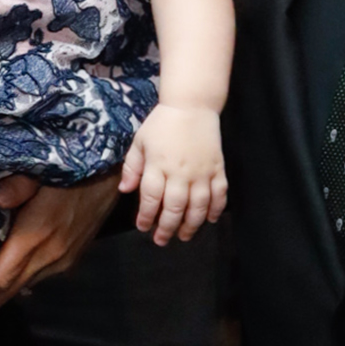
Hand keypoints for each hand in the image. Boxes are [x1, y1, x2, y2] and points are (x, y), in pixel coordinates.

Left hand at [0, 167, 117, 304]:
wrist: (111, 175)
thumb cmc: (73, 170)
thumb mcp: (40, 169)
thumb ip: (14, 187)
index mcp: (35, 237)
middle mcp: (49, 258)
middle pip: (6, 294)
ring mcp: (62, 262)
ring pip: (22, 288)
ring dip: (1, 285)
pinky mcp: (72, 259)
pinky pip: (38, 278)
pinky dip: (20, 277)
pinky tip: (11, 259)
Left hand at [119, 102, 227, 244]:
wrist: (192, 105)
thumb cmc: (162, 124)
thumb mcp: (140, 142)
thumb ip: (132, 167)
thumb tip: (125, 191)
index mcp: (158, 165)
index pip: (151, 198)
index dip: (146, 216)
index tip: (143, 227)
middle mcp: (180, 172)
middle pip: (175, 207)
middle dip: (167, 227)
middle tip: (161, 240)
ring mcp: (202, 172)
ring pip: (198, 206)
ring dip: (191, 225)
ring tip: (184, 236)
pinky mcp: (218, 169)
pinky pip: (220, 194)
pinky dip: (215, 209)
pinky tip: (209, 220)